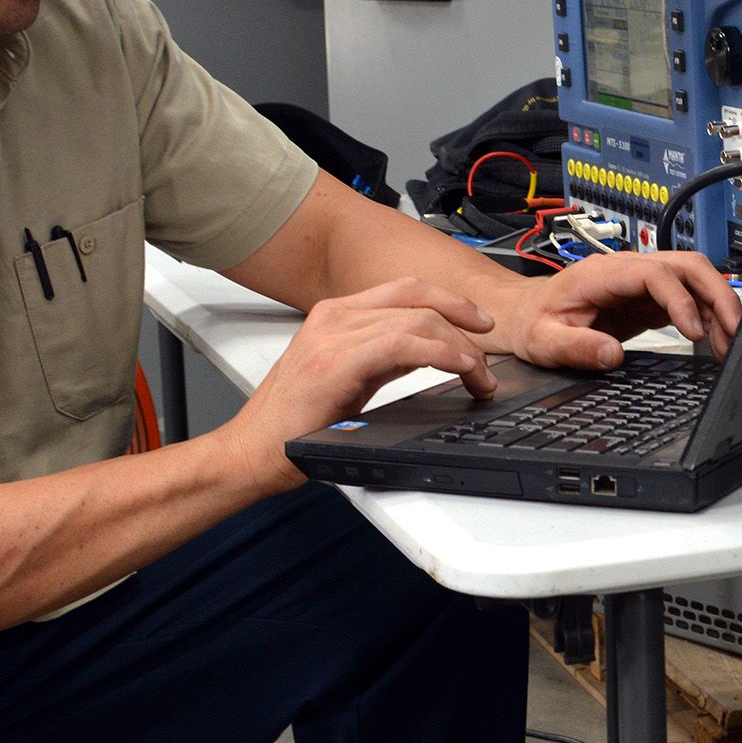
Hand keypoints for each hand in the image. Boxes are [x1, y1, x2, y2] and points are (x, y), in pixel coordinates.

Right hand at [214, 278, 497, 489]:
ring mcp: (333, 335)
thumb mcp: (349, 378)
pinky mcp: (336, 362)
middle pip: (418, 299)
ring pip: (418, 320)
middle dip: (464, 322)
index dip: (450, 301)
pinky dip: (443, 354)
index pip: (405, 290)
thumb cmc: (295, 424)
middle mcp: (334, 316)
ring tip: (479, 377)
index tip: (479, 323)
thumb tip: (430, 351)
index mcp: (336, 314)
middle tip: (488, 357)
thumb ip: (384, 357)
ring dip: (461, 348)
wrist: (253, 453)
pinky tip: (461, 369)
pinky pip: (405, 344)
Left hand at [506, 250, 741, 370]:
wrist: (528, 313)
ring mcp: (642, 281)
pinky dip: (708, 316)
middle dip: (718, 295)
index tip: (694, 332)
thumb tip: (613, 355)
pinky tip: (716, 340)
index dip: (681, 299)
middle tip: (734, 331)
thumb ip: (577, 348)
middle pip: (688, 265)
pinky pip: (689, 297)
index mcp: (603, 273)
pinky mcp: (650, 297)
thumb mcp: (545, 341)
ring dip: (718, 306)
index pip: (656, 273)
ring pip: (695, 278)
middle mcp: (628, 269)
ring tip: (729, 342)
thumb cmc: (535, 322)